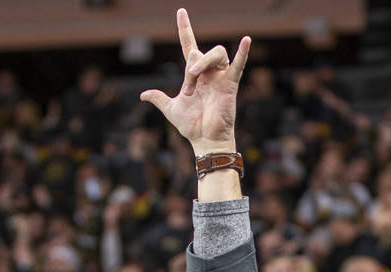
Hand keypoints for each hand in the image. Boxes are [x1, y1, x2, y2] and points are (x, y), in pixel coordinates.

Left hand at [140, 9, 249, 153]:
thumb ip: (159, 99)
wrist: (203, 139)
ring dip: (203, 64)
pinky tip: (246, 40)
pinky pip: (238, 65)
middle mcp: (208, 72)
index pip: (189, 45)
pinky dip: (243, 53)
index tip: (180, 12)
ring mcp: (220, 77)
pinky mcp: (230, 85)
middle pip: (201, 53)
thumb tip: (143, 95)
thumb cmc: (191, 125)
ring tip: (194, 82)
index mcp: (194, 75)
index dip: (184, 29)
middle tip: (187, 89)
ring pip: (216, 53)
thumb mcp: (171, 109)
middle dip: (191, 67)